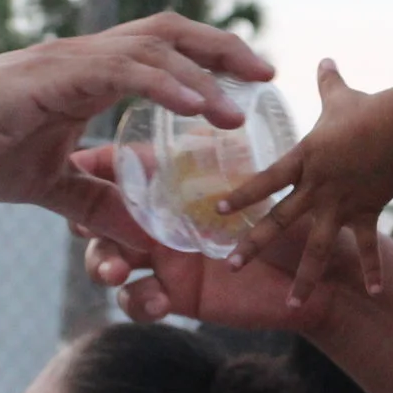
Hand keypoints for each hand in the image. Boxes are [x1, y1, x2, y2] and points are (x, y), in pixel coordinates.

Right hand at [0, 14, 273, 244]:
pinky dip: (167, 86)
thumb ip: (95, 202)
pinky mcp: (53, 77)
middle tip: (268, 73)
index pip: (161, 48)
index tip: (249, 80)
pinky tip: (198, 105)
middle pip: (171, 31)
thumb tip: (139, 234)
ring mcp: (69, 61)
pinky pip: (123, 73)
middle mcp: (84, 55)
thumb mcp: (48, 185)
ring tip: (241, 106)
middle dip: (223, 48)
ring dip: (204, 73)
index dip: (208, 56)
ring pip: (155, 48)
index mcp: (85, 73)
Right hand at [71, 146, 354, 330]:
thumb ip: (233, 146)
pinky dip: (138, 301)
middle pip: (99, 217)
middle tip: (83, 227)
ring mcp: (162, 258)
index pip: (122, 168)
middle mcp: (159, 217)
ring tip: (115, 272)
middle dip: (84, 221)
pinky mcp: (174, 295)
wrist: (320, 275)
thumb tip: (238, 91)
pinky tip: (156, 302)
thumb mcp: (263, 176)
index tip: (72, 164)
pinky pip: (138, 299)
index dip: (94, 167)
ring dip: (101, 264)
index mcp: (173, 182)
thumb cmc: (298, 216)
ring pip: (107, 259)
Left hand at [220, 60, 392, 303]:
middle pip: (279, 222)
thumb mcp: (340, 96)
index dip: (241, 194)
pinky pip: (368, 246)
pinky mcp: (366, 213)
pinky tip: (374, 292)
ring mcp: (340, 205)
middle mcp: (316, 188)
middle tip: (231, 267)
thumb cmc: (366, 111)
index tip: (218, 210)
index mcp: (303, 160)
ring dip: (305, 277)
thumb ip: (328, 82)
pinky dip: (372, 269)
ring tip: (292, 305)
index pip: (264, 180)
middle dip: (254, 245)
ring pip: (317, 247)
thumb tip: (325, 59)